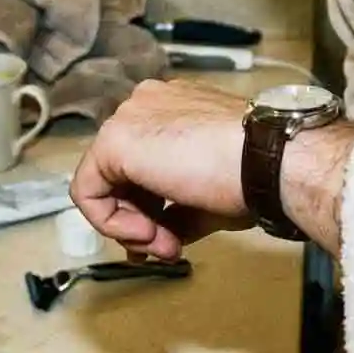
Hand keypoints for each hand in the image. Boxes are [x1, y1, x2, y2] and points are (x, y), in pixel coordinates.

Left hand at [70, 78, 255, 261]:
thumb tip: (154, 238)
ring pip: (104, 182)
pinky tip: (147, 232)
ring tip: (166, 244)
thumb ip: (171, 212)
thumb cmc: (250, 172)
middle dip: (140, 220)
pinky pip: (89, 190)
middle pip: (120, 173)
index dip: (149, 208)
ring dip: (131, 224)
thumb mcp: (204, 195)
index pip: (142, 162)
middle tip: (167, 248)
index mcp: (172, 106)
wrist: (264, 160)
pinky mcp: (114, 139)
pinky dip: (111, 221)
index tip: (171, 238)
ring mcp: (129, 117)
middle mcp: (147, 103)